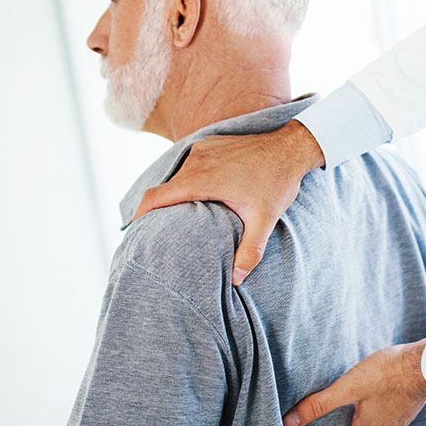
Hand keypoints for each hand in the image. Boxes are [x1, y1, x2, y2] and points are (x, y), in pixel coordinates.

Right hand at [132, 120, 323, 285]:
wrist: (291, 147)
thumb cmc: (277, 182)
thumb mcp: (265, 219)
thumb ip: (250, 250)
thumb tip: (235, 280)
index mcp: (201, 179)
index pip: (155, 197)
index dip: (139, 215)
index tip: (134, 231)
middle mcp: (196, 161)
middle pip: (163, 188)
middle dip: (157, 210)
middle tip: (157, 231)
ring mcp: (202, 149)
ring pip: (176, 176)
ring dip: (175, 195)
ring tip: (178, 217)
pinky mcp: (209, 144)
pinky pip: (189, 164)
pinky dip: (187, 181)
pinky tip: (197, 196)